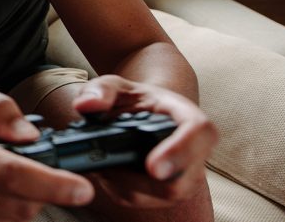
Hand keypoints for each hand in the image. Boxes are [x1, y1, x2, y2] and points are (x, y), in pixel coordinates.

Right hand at [0, 84, 94, 221]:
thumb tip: (30, 136)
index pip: (7, 173)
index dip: (50, 184)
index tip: (81, 189)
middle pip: (15, 208)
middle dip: (44, 196)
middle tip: (50, 177)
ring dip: (25, 206)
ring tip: (13, 182)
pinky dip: (8, 215)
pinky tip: (1, 195)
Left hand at [72, 74, 217, 208]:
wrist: (142, 112)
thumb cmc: (134, 98)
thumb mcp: (116, 85)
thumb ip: (101, 89)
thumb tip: (86, 105)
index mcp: (188, 117)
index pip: (198, 133)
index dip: (179, 152)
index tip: (153, 167)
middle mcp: (194, 151)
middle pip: (179, 181)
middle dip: (139, 181)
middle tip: (106, 168)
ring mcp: (184, 175)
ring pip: (159, 196)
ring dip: (125, 185)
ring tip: (103, 164)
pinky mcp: (167, 192)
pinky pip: (143, 199)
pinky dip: (119, 189)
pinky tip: (108, 172)